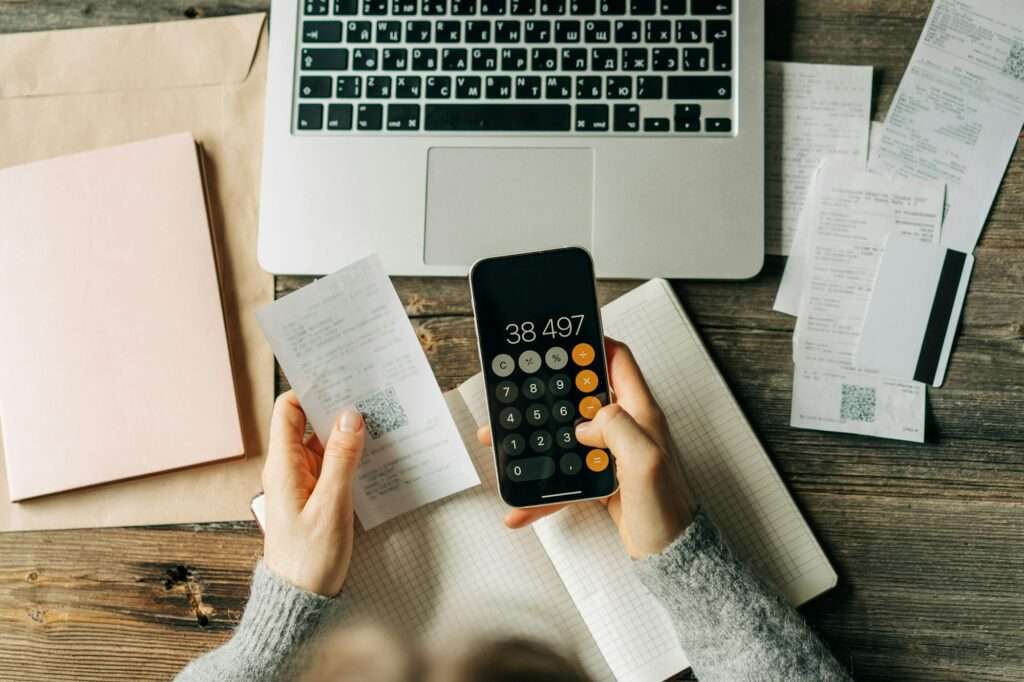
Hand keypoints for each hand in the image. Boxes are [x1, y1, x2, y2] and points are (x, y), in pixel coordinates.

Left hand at [262, 392, 365, 595]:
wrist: (300, 599)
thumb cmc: (309, 558)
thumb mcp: (331, 505)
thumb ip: (341, 459)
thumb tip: (350, 416)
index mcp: (283, 466)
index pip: (288, 410)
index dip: (310, 390)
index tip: (339, 378)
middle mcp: (290, 468)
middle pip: (310, 423)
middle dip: (336, 407)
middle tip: (369, 393)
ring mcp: (304, 482)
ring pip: (325, 443)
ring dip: (348, 432)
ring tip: (379, 419)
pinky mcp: (317, 496)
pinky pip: (333, 464)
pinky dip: (351, 455)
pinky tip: (374, 453)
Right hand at [478, 338, 694, 557]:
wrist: (670, 556)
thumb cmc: (667, 510)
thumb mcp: (645, 461)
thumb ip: (617, 428)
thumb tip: (585, 422)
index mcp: (640, 414)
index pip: (618, 362)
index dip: (592, 344)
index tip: (561, 340)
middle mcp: (627, 428)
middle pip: (581, 397)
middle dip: (548, 393)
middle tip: (518, 388)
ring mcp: (613, 455)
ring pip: (566, 437)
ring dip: (534, 440)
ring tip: (503, 443)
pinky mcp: (602, 481)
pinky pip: (566, 476)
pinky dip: (543, 490)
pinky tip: (522, 505)